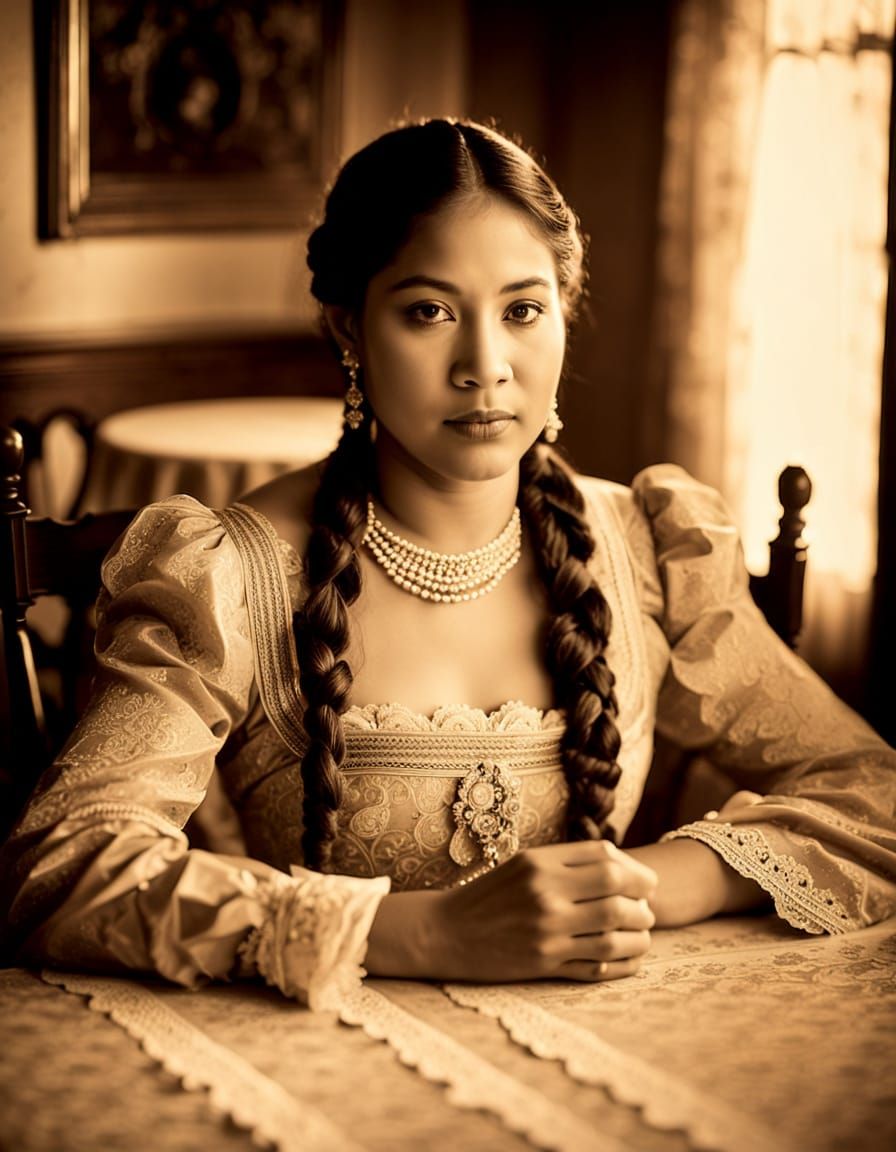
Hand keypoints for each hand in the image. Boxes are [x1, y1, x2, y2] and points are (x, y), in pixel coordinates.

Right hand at [393, 840, 656, 982]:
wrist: (444, 931)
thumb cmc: (488, 895)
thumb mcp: (523, 865)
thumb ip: (567, 863)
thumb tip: (621, 868)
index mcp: (540, 863)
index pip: (606, 858)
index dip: (636, 870)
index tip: (645, 882)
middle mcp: (545, 894)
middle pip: (617, 893)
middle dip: (644, 902)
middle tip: (648, 909)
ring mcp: (545, 931)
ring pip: (615, 934)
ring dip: (639, 935)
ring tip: (641, 934)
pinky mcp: (543, 964)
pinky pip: (598, 966)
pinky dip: (624, 964)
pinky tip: (631, 959)